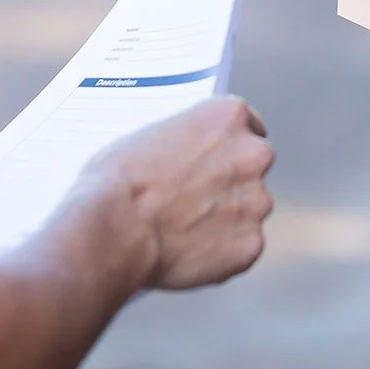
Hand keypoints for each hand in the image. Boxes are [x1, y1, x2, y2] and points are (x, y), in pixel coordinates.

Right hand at [82, 96, 274, 291]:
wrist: (112, 232)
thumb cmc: (117, 182)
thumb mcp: (149, 136)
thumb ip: (185, 141)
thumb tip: (189, 155)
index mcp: (228, 116)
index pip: (248, 124)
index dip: (230, 144)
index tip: (220, 156)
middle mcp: (253, 154)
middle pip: (254, 165)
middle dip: (232, 179)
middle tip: (198, 197)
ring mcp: (257, 201)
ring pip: (249, 209)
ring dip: (227, 217)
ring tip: (183, 229)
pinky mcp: (252, 243)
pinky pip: (241, 246)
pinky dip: (221, 251)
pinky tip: (188, 252)